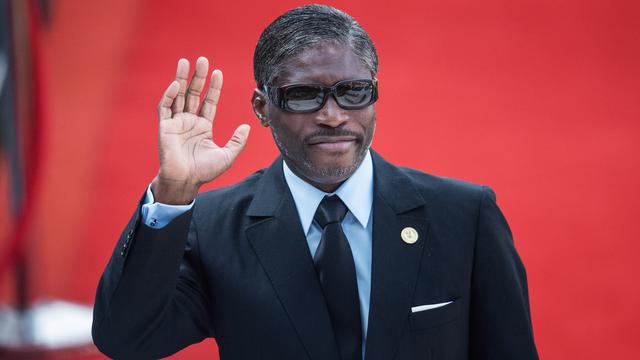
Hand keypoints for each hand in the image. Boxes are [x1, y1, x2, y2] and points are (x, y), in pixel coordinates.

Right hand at [152, 57, 249, 203]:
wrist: (186, 181)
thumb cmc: (204, 171)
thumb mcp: (227, 155)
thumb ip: (237, 141)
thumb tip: (248, 126)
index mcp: (203, 126)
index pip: (208, 101)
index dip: (213, 87)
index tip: (218, 73)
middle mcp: (189, 121)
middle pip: (193, 94)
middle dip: (198, 77)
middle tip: (202, 59)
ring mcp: (176, 123)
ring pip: (178, 95)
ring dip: (181, 78)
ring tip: (184, 61)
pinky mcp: (164, 127)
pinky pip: (165, 107)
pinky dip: (169, 95)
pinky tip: (176, 85)